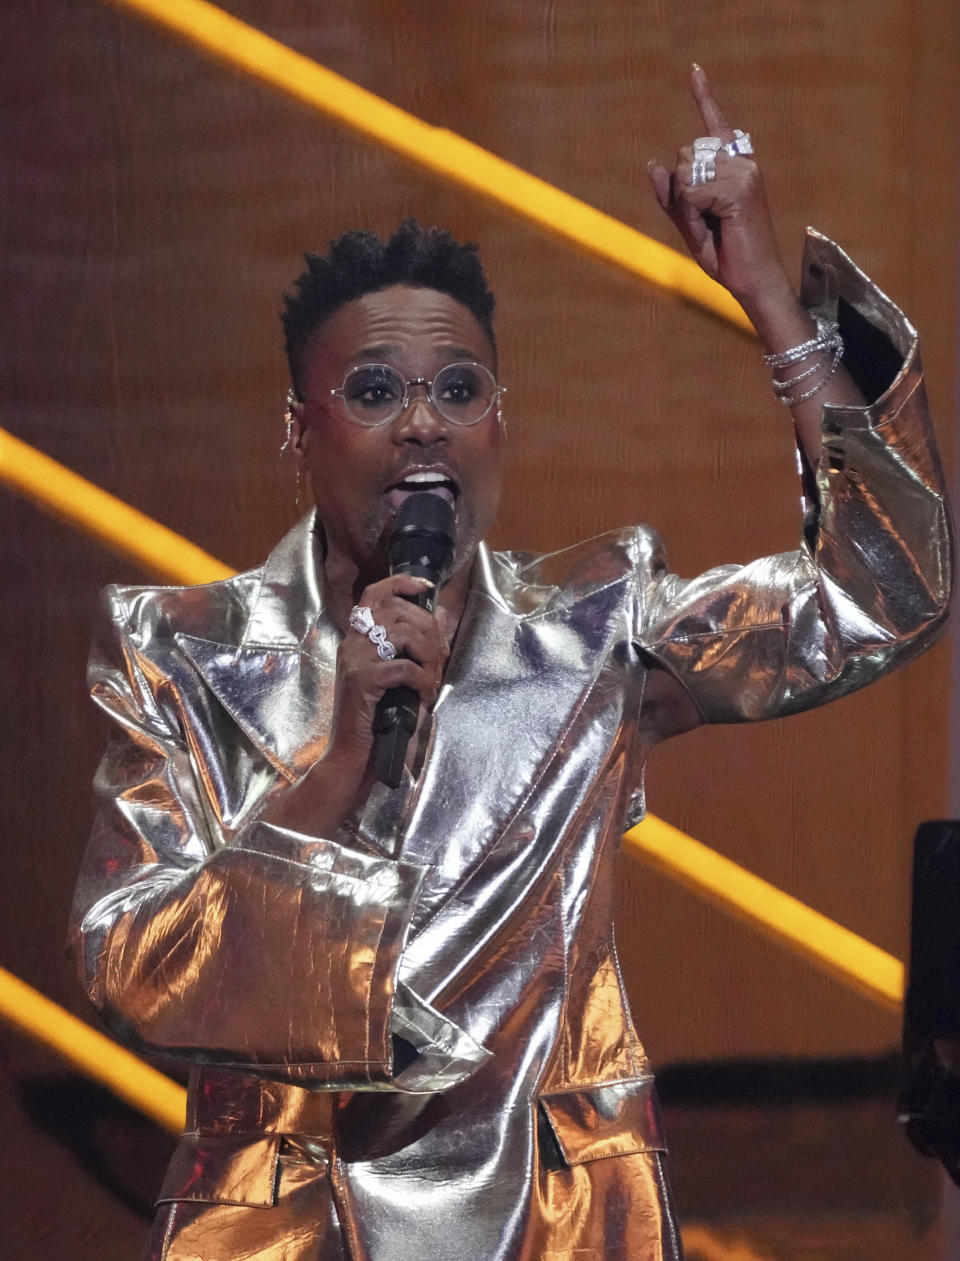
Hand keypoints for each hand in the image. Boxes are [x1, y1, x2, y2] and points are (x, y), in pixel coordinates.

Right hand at [327, 573, 449, 769]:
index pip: (374, 594)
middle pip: (399, 612)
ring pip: (404, 634)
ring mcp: (355, 659)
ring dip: (428, 655)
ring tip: (432, 678)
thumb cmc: (376, 717)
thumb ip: (405, 651)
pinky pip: (403, 667)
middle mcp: (353, 642)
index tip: (426, 587)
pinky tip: (424, 695)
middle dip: (430, 631)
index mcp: (357, 638)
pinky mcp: (361, 679)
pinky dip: (422, 680)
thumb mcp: (389, 676)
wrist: (352, 753)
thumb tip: (438, 629)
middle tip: (440, 659)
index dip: (401, 583)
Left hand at [648, 66, 791, 309]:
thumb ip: (671, 196)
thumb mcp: (690, 223)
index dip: (703, 97)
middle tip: (705, 222)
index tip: (693, 70)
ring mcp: (743, 172)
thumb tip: (652, 163)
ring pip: (685, 175)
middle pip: (683, 156)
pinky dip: (692, 215)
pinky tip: (715, 228)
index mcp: (733, 165)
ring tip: (712, 228)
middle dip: (680, 193)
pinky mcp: (740, 187)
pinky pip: (692, 193)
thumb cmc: (726, 255)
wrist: (752, 281)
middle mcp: (741, 162)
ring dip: (686, 207)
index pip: (714, 126)